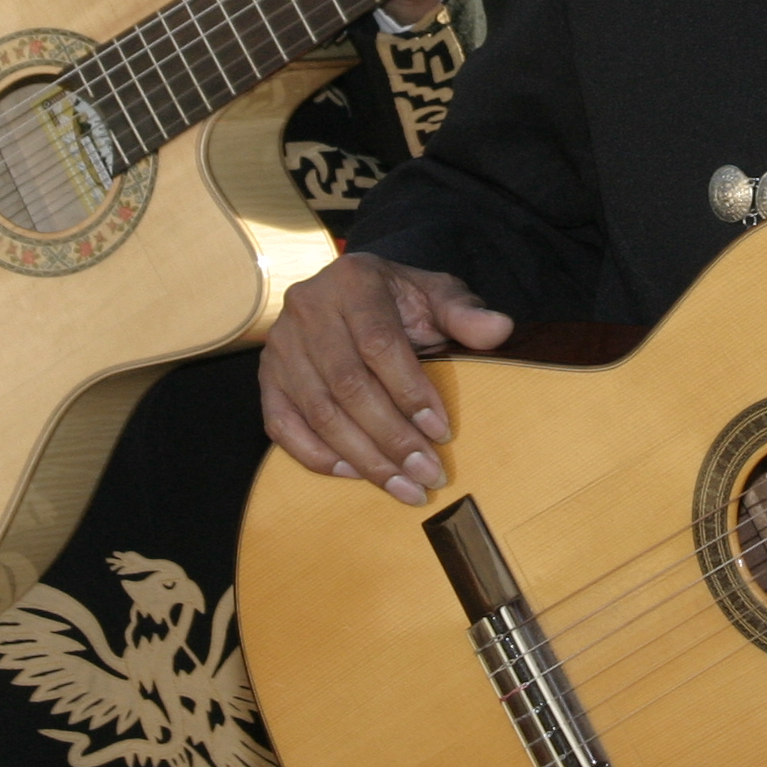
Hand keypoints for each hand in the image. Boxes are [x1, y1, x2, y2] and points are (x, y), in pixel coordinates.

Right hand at [260, 254, 514, 502]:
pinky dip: (318, 457)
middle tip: (428, 474)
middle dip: (392, 437)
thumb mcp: (435, 294)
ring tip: (404, 486)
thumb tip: (499, 328)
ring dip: (363, 458)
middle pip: (348, 385)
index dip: (411, 392)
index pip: (379, 344)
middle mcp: (308, 308)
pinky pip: (283, 427)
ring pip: (319, 412)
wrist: (351, 294)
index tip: (441, 430)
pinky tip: (356, 474)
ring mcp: (281, 346)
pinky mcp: (267, 378)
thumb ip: (465, 313)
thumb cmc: (399, 300)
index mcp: (353, 280)